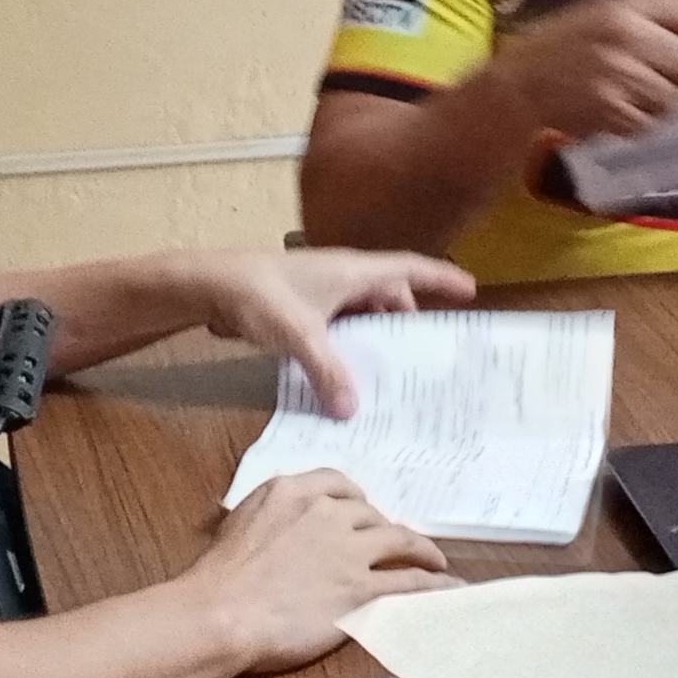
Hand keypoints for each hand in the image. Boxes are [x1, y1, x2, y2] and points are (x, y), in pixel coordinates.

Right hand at [183, 472, 457, 673]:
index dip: (356, 501)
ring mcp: (348, 551)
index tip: (363, 513)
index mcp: (293, 492)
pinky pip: (409, 581)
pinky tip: (448, 585)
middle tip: (392, 544)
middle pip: (370, 514)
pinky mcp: (361, 588)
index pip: (338, 484)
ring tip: (433, 560)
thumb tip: (276, 524)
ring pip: (399, 540)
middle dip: (384, 527)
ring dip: (420, 548)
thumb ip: (269, 516)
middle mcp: (326, 513)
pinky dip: (433, 582)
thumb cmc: (218, 577)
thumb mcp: (240, 524)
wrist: (221, 613)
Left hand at [185, 248, 476, 417]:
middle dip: (407, 321)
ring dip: (375, 337)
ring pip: (362, 313)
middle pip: (389, 296)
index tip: (470, 290)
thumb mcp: (299, 335)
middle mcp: (342, 277)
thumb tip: (352, 409)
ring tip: (391, 371)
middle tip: (426, 354)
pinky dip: (348, 346)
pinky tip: (347, 374)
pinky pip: (338, 327)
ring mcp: (321, 292)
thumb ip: (328, 372)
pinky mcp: (301, 308)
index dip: (441, 278)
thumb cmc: (258, 295)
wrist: (207, 285)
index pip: (410, 268)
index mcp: (353, 271)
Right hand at [474, 0, 677, 140]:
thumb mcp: (604, 15)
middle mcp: (626, 33)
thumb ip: (654, 22)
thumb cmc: (565, 47)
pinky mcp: (608, 107)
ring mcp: (617, 73)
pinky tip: (622, 115)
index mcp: (626, 3)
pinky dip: (643, 125)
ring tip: (642, 102)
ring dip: (668, 108)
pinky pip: (648, 124)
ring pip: (674, 100)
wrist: (516, 84)